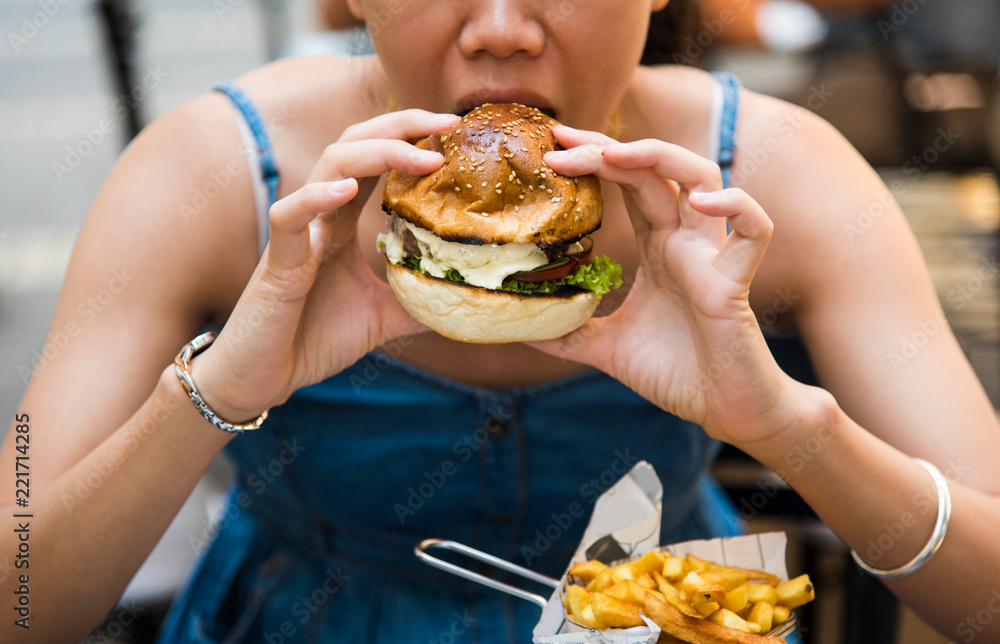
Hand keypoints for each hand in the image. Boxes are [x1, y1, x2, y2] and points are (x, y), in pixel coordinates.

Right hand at [193, 109, 460, 420]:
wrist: (262, 377)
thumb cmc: (312, 339)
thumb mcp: (382, 318)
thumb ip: (417, 302)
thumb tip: (466, 300)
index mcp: (343, 222)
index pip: (377, 159)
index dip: (413, 137)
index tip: (456, 131)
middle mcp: (321, 216)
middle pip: (356, 144)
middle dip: (403, 125)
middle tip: (448, 122)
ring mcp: (298, 234)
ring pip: (329, 167)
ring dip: (377, 152)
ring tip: (421, 155)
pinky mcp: (276, 262)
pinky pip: (290, 217)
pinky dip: (316, 197)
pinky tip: (346, 188)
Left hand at [530, 126, 800, 446]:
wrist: (723, 410)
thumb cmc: (675, 372)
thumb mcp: (604, 349)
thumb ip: (567, 333)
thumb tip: (517, 327)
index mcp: (657, 246)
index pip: (626, 182)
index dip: (594, 157)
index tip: (550, 147)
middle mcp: (684, 240)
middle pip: (653, 169)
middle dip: (608, 148)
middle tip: (560, 141)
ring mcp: (712, 255)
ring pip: (704, 177)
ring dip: (661, 157)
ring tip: (615, 154)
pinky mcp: (736, 281)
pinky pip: (754, 230)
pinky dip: (736, 207)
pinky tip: (701, 204)